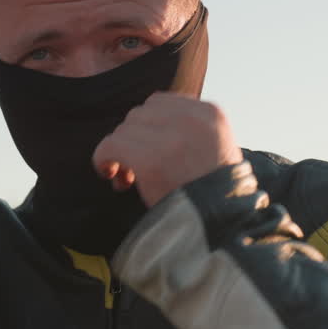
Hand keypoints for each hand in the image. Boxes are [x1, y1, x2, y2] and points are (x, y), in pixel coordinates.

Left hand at [92, 93, 243, 207]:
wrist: (224, 225)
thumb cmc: (214, 194)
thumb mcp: (215, 147)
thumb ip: (187, 129)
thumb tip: (139, 125)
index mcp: (211, 113)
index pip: (161, 103)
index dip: (147, 126)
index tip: (148, 148)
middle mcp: (192, 119)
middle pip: (139, 115)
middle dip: (133, 139)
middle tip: (134, 169)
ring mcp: (171, 138)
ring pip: (124, 130)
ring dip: (121, 152)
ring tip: (128, 178)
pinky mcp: (150, 159)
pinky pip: (111, 145)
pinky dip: (103, 158)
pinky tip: (109, 173)